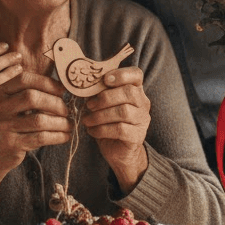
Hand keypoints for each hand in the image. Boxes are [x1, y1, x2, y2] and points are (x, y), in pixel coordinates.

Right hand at [0, 70, 71, 205]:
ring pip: (39, 120)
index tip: (62, 90)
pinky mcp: (11, 144)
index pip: (25, 79)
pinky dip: (57, 136)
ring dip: (60, 122)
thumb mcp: (10, 104)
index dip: (47, 82)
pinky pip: (40, 138)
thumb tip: (63, 86)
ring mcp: (4, 127)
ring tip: (69, 124)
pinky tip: (65, 136)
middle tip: (66, 110)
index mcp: (0, 92)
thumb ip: (28, 92)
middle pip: (32, 98)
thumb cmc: (8, 124)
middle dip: (55, 103)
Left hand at [81, 67, 149, 191]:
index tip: (105, 80)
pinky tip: (92, 131)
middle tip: (89, 105)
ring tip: (87, 120)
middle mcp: (143, 103)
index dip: (121, 74)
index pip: (136, 75)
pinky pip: (120, 129)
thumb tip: (82, 86)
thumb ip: (98, 93)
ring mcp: (142, 120)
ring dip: (100, 115)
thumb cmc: (108, 123)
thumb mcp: (103, 105)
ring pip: (123, 112)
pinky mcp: (137, 136)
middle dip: (105, 98)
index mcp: (135, 90)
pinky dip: (102, 129)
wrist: (117, 150)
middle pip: (129, 93)